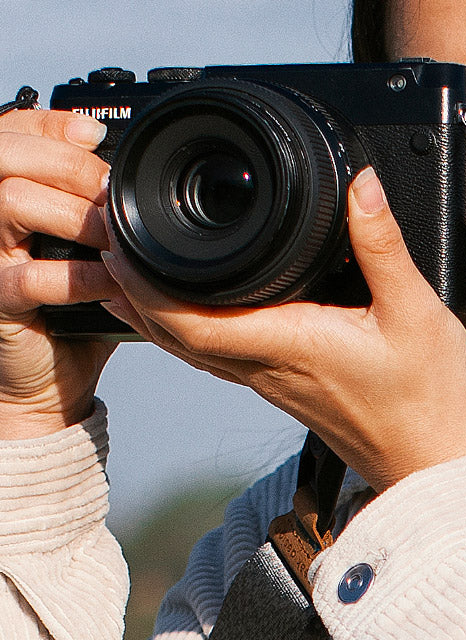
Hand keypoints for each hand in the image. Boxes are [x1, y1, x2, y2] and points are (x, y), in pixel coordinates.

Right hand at [0, 108, 120, 438]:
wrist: (48, 383)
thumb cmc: (72, 313)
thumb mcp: (88, 252)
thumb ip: (103, 214)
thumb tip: (144, 180)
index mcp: (3, 198)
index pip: (10, 133)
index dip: (50, 123)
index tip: (99, 133)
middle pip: (4, 155)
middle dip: (66, 162)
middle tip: (110, 191)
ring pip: (9, 201)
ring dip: (73, 213)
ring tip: (114, 236)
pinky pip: (31, 277)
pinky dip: (80, 276)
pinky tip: (114, 282)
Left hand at [102, 167, 465, 491]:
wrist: (428, 462)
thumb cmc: (424, 400)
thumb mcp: (416, 313)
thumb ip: (383, 247)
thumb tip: (362, 187)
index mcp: (290, 344)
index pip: (191, 320)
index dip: (146, 283)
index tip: (122, 240)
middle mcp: (268, 368)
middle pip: (174, 335)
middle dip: (133, 289)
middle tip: (111, 238)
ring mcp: (271, 383)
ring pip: (190, 349)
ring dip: (152, 311)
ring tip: (129, 268)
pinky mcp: (284, 389)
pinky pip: (216, 357)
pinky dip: (187, 330)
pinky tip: (188, 312)